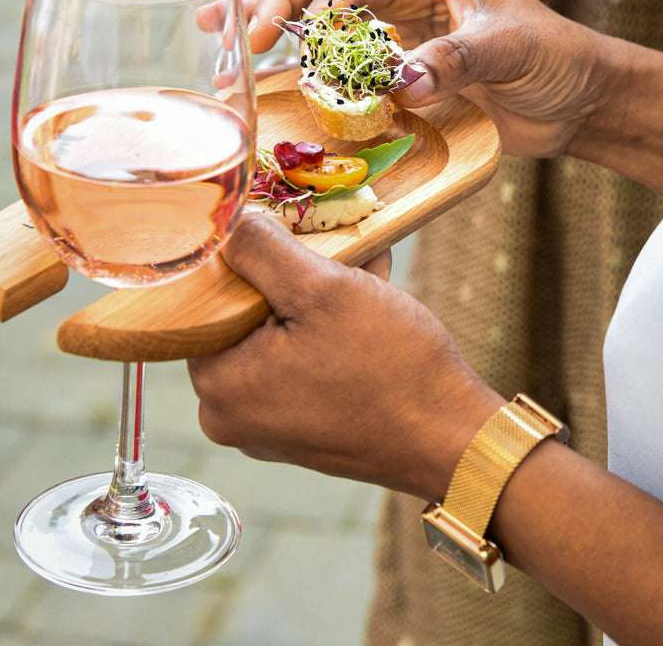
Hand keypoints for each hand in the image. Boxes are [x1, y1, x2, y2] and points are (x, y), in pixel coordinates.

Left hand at [188, 213, 502, 499]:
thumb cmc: (389, 367)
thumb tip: (230, 224)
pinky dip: (329, 333)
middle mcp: (231, 416)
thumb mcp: (322, 290)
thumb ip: (262, 249)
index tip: (297, 247)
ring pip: (281, 336)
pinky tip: (369, 308)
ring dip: (320, 301)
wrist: (451, 438)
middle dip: (296, 280)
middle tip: (340, 260)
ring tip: (364, 277)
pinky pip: (301, 364)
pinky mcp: (301, 429)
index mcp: (218, 387)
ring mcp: (268, 427)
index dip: (256, 263)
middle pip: (248, 318)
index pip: (210, 300)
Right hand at [247, 0, 615, 159]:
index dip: (321, 9)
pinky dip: (306, 70)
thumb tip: (400, 82)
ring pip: (321, 21)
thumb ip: (457, 59)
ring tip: (227, 43)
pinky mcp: (396, 72)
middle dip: (280, 5)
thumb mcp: (510, 49)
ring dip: (276, 29)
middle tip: (245, 38)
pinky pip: (341, 65)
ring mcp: (396, 35)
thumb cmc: (555, 59)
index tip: (300, 47)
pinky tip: (272, 78)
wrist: (575, 101)